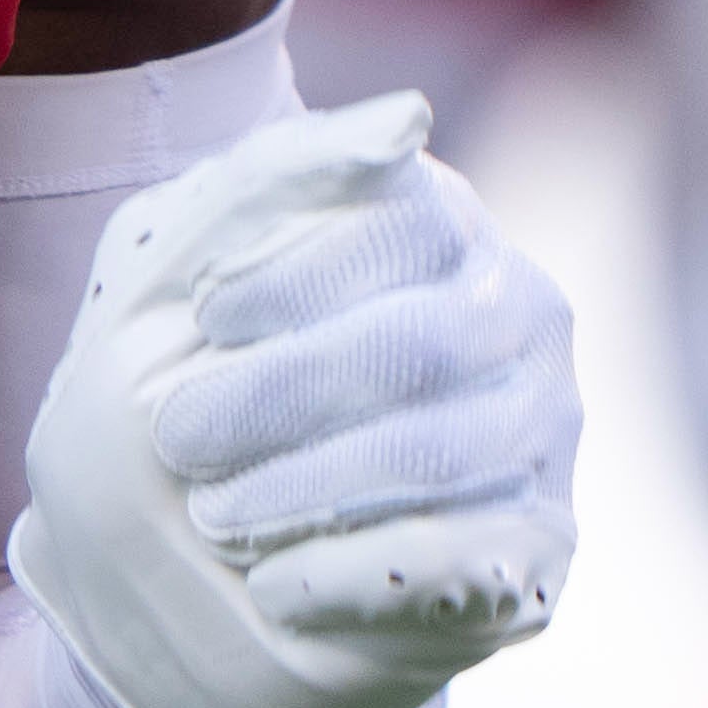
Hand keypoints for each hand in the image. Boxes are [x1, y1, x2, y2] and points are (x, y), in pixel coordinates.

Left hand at [17, 91, 581, 707]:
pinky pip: (470, 561)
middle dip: (287, 394)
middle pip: (426, 343)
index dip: (303, 272)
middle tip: (178, 440)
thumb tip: (406, 119)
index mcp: (440, 228)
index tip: (204, 319)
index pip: (409, 224)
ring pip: (448, 453)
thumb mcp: (169, 275)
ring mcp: (538, 437)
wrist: (172, 579)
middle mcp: (515, 319)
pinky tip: (273, 588)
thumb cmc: (180, 400)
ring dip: (309, 489)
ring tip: (214, 520)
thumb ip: (264, 181)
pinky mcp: (534, 554)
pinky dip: (354, 575)